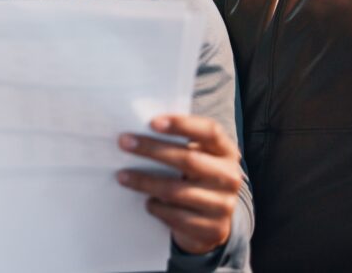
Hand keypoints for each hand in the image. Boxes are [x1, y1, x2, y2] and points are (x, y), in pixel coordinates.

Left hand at [116, 114, 242, 254]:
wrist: (213, 221)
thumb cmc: (195, 178)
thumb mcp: (197, 158)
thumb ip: (178, 144)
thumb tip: (138, 132)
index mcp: (226, 152)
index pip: (209, 132)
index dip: (182, 124)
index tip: (152, 122)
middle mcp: (229, 177)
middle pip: (188, 159)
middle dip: (152, 149)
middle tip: (124, 142)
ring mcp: (223, 205)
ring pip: (176, 190)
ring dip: (144, 182)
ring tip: (122, 175)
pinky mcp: (211, 229)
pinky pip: (176, 216)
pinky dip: (156, 207)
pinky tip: (146, 202)